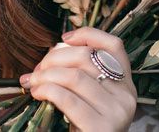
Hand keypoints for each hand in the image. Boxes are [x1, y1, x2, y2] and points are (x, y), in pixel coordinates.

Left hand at [19, 27, 136, 131]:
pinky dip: (46, 90)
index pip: (115, 45)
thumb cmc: (84, 129)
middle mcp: (127, 96)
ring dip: (45, 75)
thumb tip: (54, 51)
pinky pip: (67, 98)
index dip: (88, 35)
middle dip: (54, 58)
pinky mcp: (102, 128)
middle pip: (86, 58)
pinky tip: (37, 94)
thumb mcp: (90, 100)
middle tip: (37, 71)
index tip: (64, 38)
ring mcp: (117, 112)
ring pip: (73, 76)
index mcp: (126, 85)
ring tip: (32, 83)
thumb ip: (81, 77)